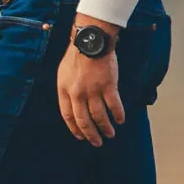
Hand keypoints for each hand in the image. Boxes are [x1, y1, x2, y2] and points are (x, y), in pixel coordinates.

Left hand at [57, 20, 123, 145]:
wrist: (90, 41)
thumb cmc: (76, 56)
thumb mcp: (62, 73)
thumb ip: (67, 90)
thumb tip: (71, 106)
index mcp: (64, 90)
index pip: (68, 116)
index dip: (75, 129)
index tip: (81, 137)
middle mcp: (77, 93)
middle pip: (84, 120)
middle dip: (91, 134)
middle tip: (97, 142)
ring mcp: (93, 90)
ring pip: (100, 116)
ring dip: (105, 128)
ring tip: (110, 134)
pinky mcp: (108, 86)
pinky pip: (114, 106)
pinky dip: (118, 115)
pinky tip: (120, 120)